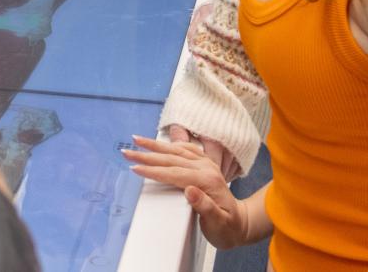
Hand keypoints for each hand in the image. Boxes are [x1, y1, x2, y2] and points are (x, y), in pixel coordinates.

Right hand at [124, 135, 260, 249]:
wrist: (241, 224)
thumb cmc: (227, 228)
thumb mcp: (218, 223)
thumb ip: (205, 207)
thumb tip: (190, 191)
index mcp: (206, 181)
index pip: (173, 173)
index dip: (153, 171)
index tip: (135, 168)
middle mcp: (206, 168)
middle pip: (171, 158)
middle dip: (146, 154)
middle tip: (126, 152)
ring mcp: (206, 165)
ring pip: (176, 151)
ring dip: (155, 145)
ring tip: (136, 140)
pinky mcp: (205, 165)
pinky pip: (185, 150)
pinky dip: (171, 145)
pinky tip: (161, 143)